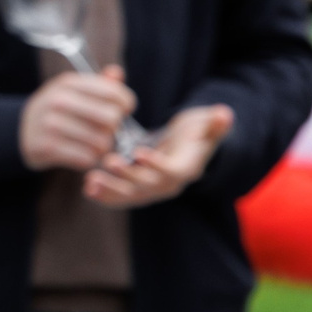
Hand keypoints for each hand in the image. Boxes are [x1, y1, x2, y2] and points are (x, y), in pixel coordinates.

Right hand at [19, 66, 135, 172]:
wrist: (19, 130)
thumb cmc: (57, 109)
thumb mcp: (73, 90)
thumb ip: (99, 83)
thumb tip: (117, 73)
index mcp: (68, 83)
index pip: (113, 93)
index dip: (126, 104)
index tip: (122, 110)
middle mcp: (58, 101)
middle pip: (111, 118)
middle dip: (114, 127)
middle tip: (105, 129)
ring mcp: (51, 124)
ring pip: (101, 142)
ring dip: (101, 147)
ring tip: (92, 143)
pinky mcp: (47, 147)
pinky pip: (86, 158)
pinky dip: (87, 158)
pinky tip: (80, 153)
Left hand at [85, 103, 234, 208]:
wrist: (185, 149)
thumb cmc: (195, 134)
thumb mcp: (206, 126)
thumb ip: (215, 122)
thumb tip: (225, 113)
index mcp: (186, 169)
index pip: (172, 171)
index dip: (157, 164)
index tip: (139, 152)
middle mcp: (169, 184)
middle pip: (147, 185)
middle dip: (127, 176)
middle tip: (108, 161)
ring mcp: (152, 191)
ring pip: (130, 195)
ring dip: (110, 190)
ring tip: (91, 180)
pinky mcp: (137, 191)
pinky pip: (120, 198)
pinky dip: (104, 196)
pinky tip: (87, 189)